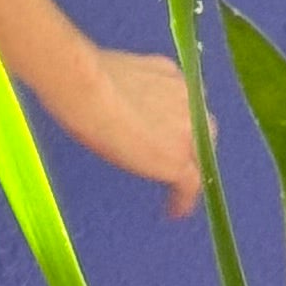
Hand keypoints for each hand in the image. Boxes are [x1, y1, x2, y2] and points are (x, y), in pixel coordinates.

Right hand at [49, 44, 202, 216]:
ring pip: (199, 153)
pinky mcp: (179, 158)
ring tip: (175, 185)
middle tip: (168, 157)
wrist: (91, 93)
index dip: (174, 120)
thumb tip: (113, 101)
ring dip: (187, 167)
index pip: (181, 102)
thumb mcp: (113, 76)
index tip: (163, 131)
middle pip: (199, 125)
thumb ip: (126, 90)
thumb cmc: (86, 81)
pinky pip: (191, 184)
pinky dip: (184, 199)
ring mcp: (188, 129)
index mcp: (170, 75)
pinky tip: (175, 210)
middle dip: (187, 141)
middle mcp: (187, 98)